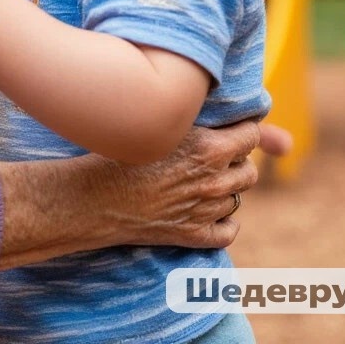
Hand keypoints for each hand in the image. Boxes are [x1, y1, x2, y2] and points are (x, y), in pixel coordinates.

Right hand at [0, 118, 263, 268]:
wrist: (93, 197)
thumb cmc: (118, 150)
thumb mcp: (159, 123)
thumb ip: (195, 115)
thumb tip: (227, 109)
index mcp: (209, 149)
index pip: (251, 136)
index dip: (242, 130)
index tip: (231, 129)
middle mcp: (213, 181)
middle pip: (249, 170)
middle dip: (236, 161)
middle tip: (212, 155)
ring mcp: (205, 211)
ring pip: (238, 199)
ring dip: (227, 188)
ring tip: (202, 179)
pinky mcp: (193, 235)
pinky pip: (229, 230)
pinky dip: (223, 220)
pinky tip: (206, 209)